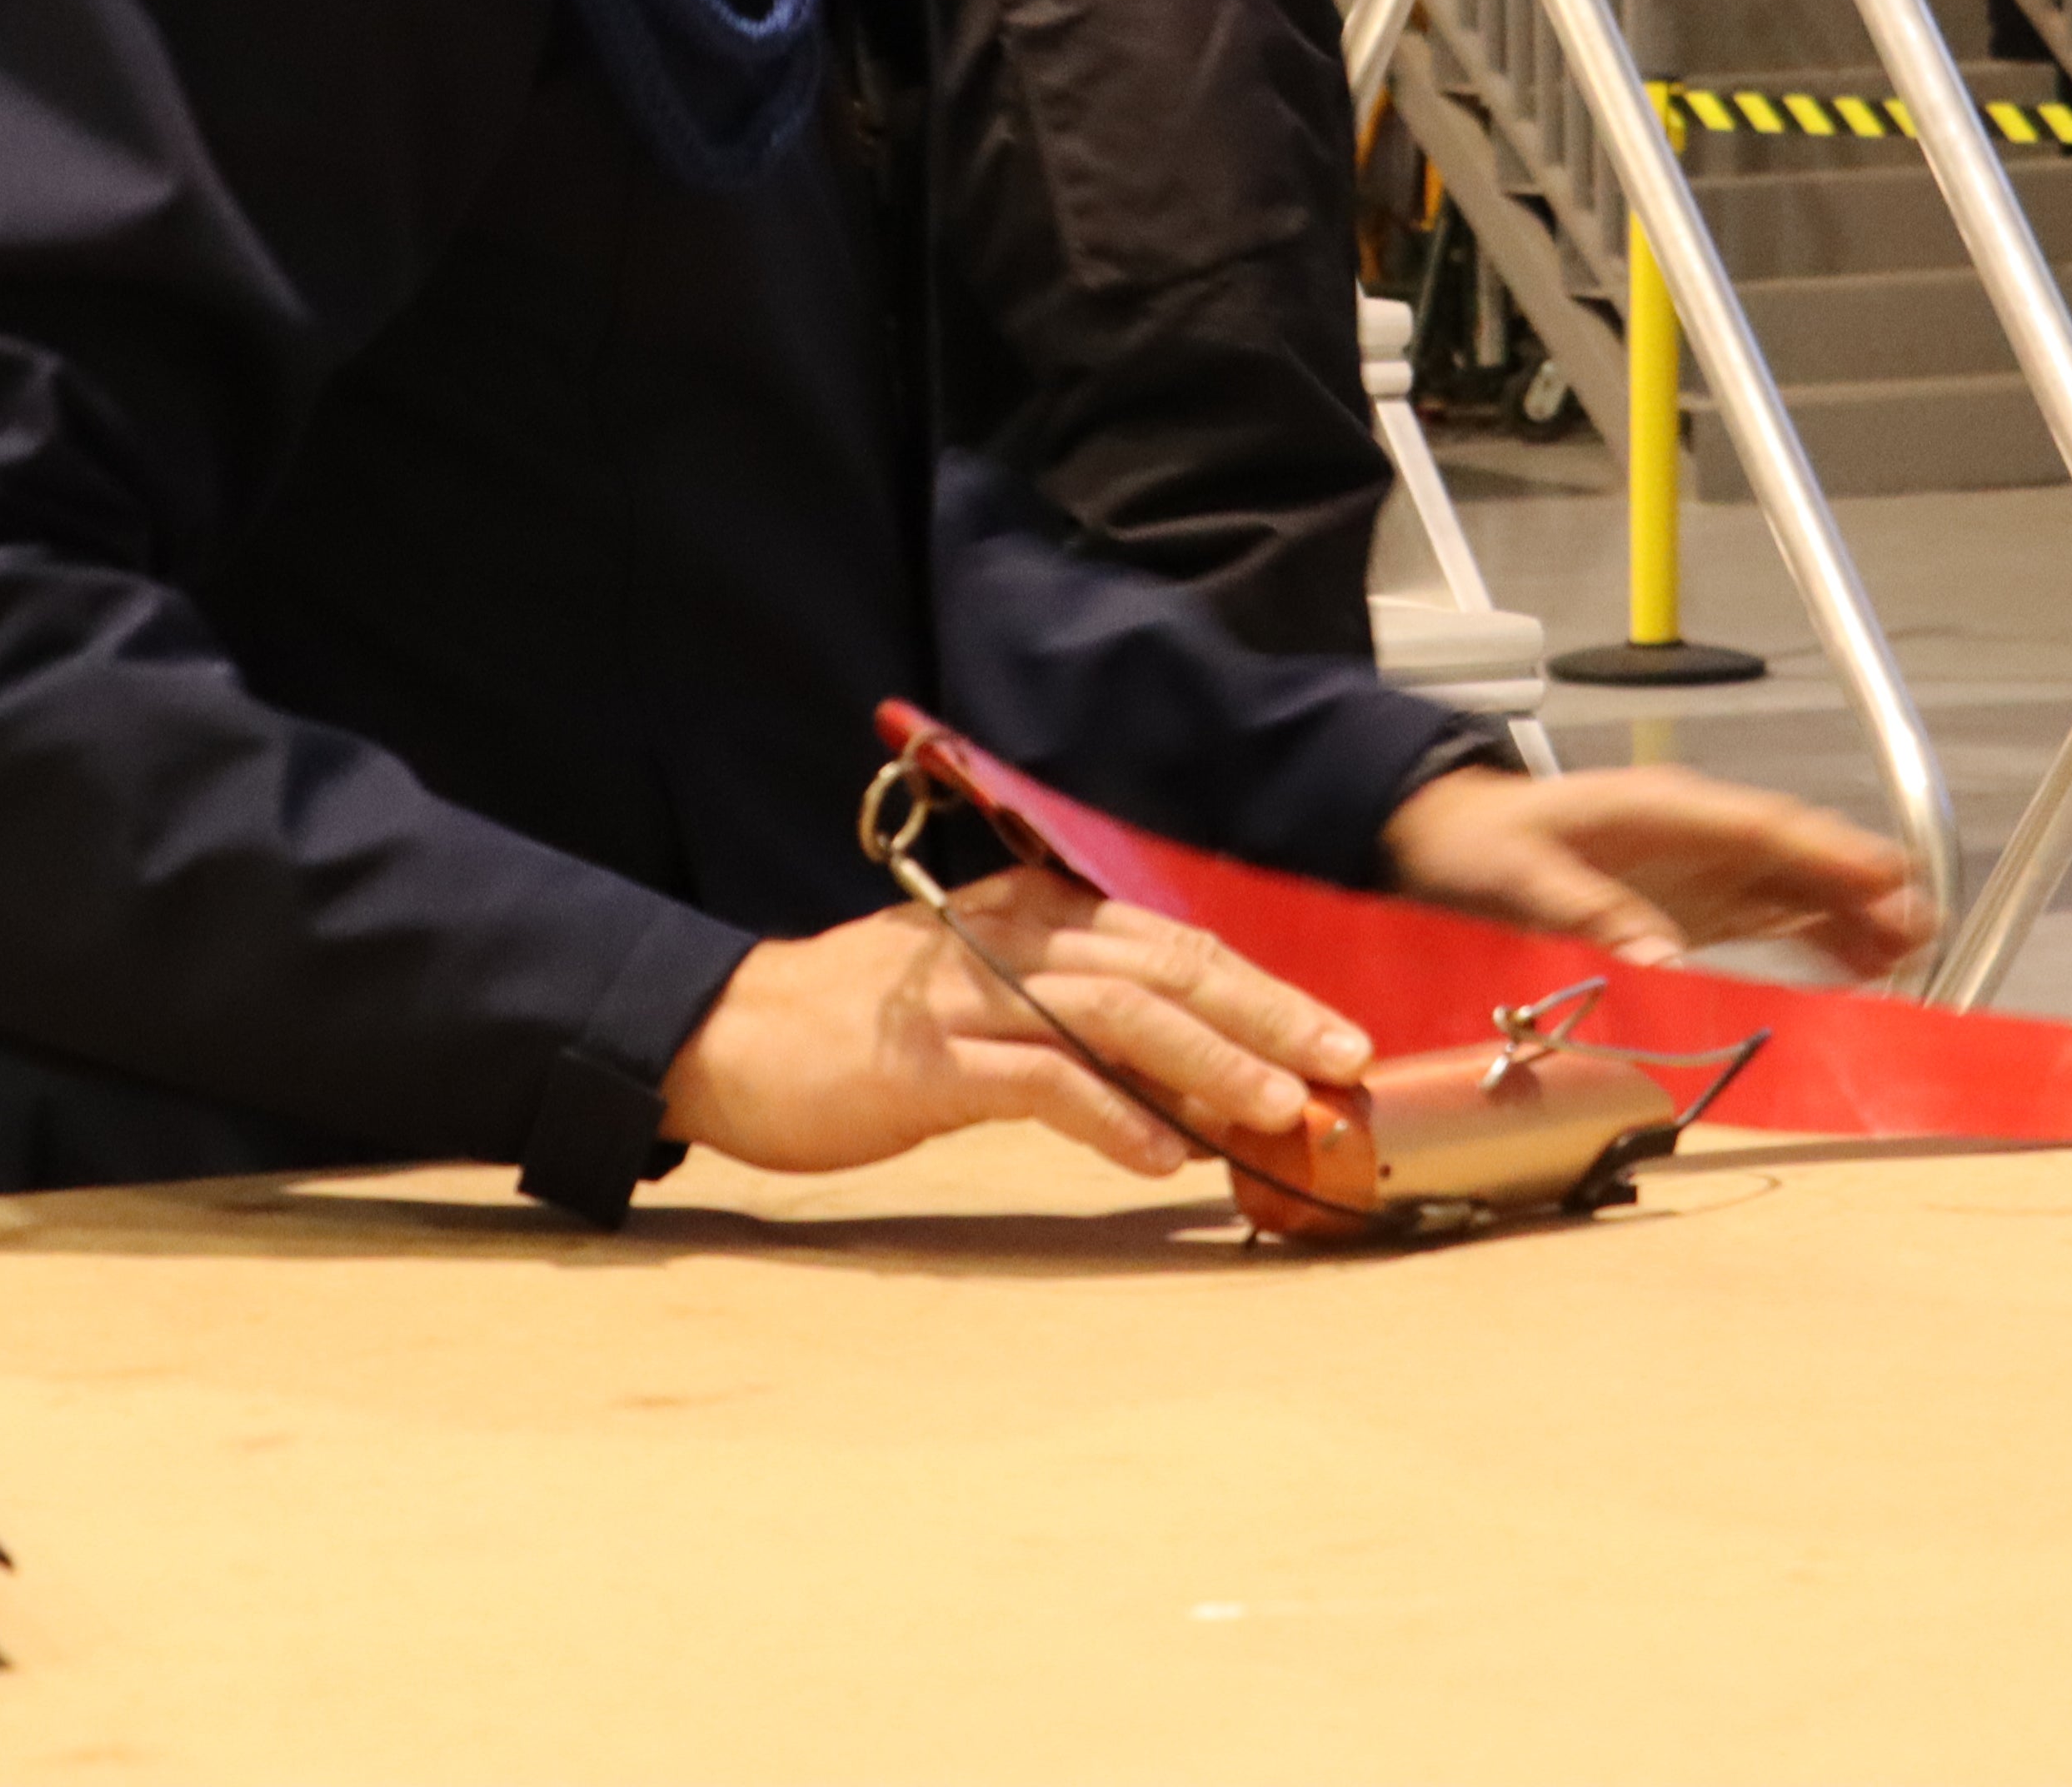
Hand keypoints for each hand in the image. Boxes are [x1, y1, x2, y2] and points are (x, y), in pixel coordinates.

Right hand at [659, 866, 1370, 1181]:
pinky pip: (1036, 1082)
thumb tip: (1189, 1074)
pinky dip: (1107, 1114)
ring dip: (1207, 1062)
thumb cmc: (866, 1027)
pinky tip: (1159, 1153)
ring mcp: (968, 998)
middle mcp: (1013, 941)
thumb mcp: (986, 1001)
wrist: (730, 1036)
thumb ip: (1079, 1024)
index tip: (1335, 1037)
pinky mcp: (925, 1062)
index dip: (1263, 989)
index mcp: (1035, 917)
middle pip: (1166, 967)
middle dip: (1266, 1015)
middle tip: (1342, 1063)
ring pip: (1116, 1014)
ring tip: (1274, 1108)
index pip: (1174, 943)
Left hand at [1380, 766, 1928, 979]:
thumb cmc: (1486, 845)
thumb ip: (1588, 910)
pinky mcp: (1696, 903)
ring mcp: (1702, 867)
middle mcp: (1696, 833)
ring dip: (1851, 915)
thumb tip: (1658, 955)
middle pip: (1796, 854)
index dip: (1828, 852)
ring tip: (1912, 953)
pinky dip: (1817, 935)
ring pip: (1795, 885)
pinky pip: (1770, 914)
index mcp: (1664, 809)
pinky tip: (1857, 965)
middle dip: (1861, 885)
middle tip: (1923, 926)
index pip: (1763, 827)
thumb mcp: (1519, 875)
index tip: (1884, 875)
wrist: (1458, 838)